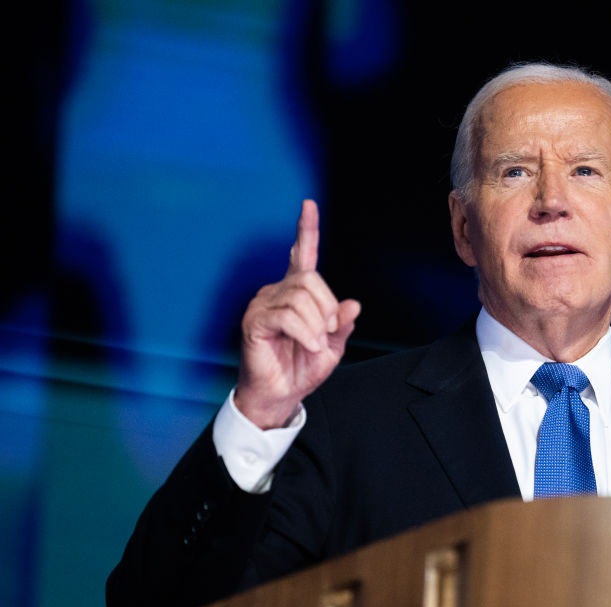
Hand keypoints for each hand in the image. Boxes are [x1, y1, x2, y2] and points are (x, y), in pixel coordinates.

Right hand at [234, 200, 360, 428]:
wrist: (281, 394)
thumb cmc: (301, 367)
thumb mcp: (332, 346)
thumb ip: (341, 324)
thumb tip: (353, 304)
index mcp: (297, 292)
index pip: (302, 254)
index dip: (306, 230)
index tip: (308, 205)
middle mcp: (277, 292)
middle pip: (310, 279)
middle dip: (327, 307)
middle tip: (327, 332)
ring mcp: (263, 304)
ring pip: (300, 298)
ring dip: (316, 325)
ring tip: (314, 344)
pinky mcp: (254, 320)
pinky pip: (287, 315)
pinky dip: (305, 332)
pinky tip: (309, 345)